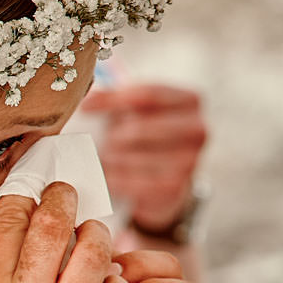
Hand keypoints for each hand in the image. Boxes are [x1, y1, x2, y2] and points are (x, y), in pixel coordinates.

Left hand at [81, 84, 206, 233]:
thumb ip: (116, 100)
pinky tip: (106, 175)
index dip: (112, 99)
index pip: (147, 94)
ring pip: (132, 156)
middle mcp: (197, 129)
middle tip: (93, 140)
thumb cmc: (148, 138)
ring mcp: (191, 161)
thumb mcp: (138, 112)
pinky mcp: (176, 188)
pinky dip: (113, 178)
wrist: (167, 182)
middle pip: (139, 127)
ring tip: (99, 157)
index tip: (85, 106)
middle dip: (111, 134)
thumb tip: (87, 99)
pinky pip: (132, 181)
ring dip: (108, 157)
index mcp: (190, 101)